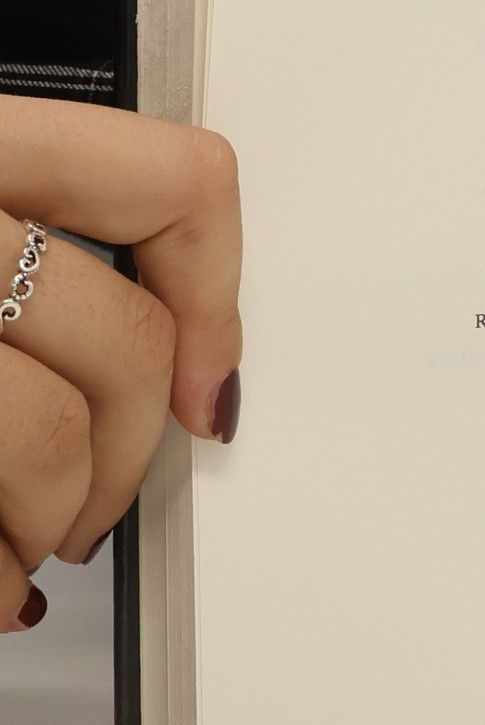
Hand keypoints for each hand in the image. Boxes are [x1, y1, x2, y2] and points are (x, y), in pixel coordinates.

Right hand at [0, 96, 241, 631]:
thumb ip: (29, 249)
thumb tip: (177, 368)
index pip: (173, 180)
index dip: (219, 296)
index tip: (216, 387)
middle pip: (122, 340)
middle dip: (125, 453)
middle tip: (94, 507)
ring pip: (44, 436)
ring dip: (52, 519)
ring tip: (25, 543)